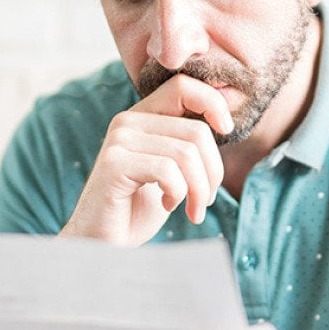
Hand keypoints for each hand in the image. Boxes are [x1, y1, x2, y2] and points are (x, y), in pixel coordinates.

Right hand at [59, 74, 232, 245]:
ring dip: (199, 189)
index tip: (226, 133)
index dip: (214, 103)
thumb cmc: (138, 211)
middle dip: (213, 171)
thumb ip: (187, 144)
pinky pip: (168, 171)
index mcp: (142, 117)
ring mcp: (118, 141)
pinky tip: (168, 206)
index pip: (184, 86)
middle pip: (196, 130)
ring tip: (193, 210)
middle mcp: (127, 121)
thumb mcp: (170, 171)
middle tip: (205, 200)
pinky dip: (178, 194)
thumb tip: (224, 123)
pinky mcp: (114, 164)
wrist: (102, 244)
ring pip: (187, 153)